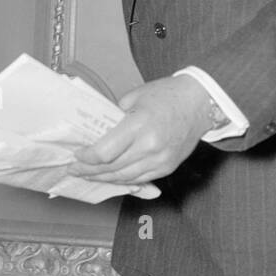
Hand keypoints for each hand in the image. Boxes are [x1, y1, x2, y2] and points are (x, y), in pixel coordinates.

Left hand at [70, 76, 213, 184]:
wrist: (201, 102)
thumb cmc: (168, 95)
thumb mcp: (135, 97)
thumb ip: (115, 116)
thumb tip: (97, 132)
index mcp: (139, 125)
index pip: (105, 152)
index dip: (87, 158)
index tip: (77, 155)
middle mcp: (150, 146)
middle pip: (112, 168)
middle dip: (90, 171)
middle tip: (74, 169)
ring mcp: (160, 160)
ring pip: (125, 178)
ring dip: (104, 178)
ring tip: (88, 175)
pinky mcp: (167, 167)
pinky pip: (140, 179)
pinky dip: (123, 180)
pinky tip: (111, 177)